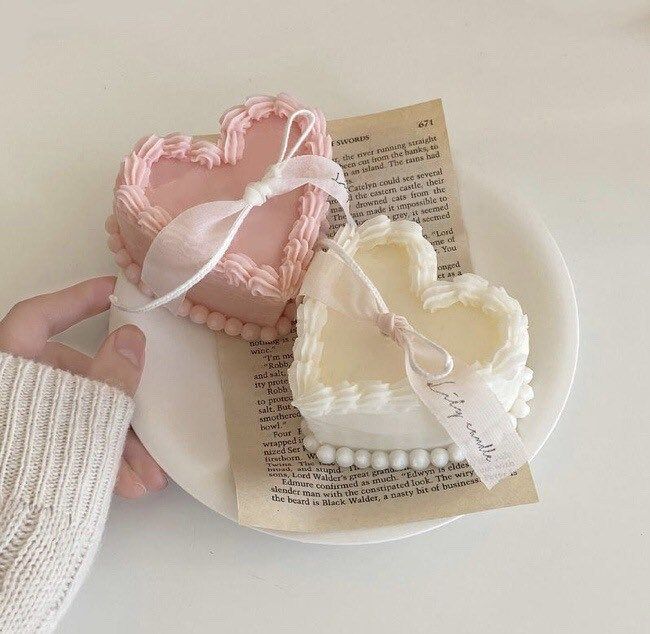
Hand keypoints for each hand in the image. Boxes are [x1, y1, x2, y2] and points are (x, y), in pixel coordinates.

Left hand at [0, 276, 166, 498]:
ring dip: (118, 442)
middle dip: (119, 407)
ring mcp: (22, 423)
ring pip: (78, 416)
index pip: (38, 317)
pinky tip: (130, 483)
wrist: (14, 537)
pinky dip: (100, 458)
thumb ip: (114, 373)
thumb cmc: (40, 465)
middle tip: (149, 421)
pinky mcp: (30, 452)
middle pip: (75, 379)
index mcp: (11, 369)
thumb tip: (132, 337)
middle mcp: (14, 391)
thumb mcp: (87, 413)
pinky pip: (71, 444)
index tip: (113, 293)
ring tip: (148, 474)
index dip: (76, 299)